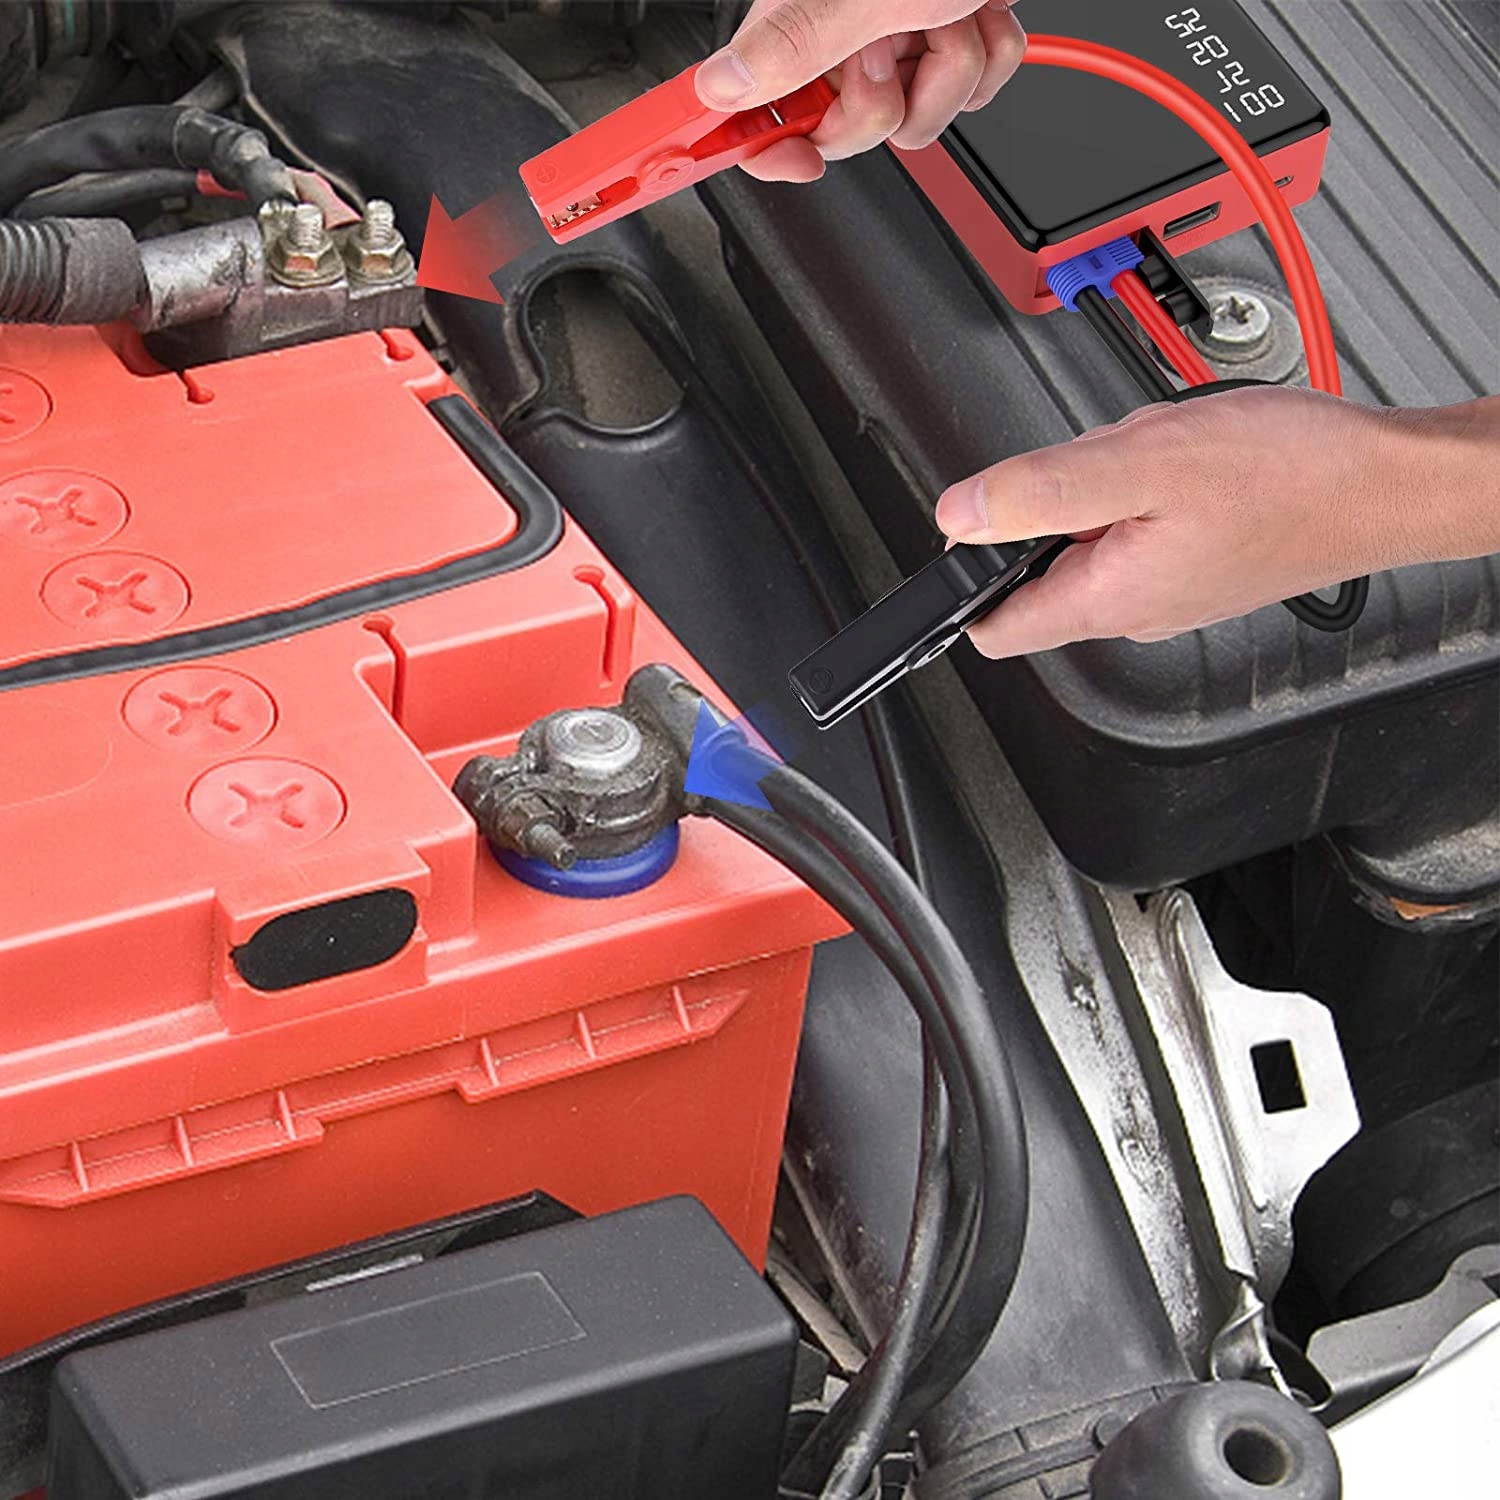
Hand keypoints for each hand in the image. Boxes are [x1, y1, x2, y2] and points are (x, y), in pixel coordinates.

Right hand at [695, 0, 1025, 181]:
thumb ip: (794, 39)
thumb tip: (720, 84)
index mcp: (796, 18)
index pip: (754, 110)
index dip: (766, 147)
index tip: (798, 160)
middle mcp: (840, 35)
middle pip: (847, 133)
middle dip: (889, 101)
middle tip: (891, 44)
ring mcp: (895, 41)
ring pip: (918, 118)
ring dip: (954, 71)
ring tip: (951, 9)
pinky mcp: (944, 40)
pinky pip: (970, 91)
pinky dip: (988, 53)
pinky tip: (980, 10)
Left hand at [932, 386, 1499, 656]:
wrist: (1390, 481)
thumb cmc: (1293, 475)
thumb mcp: (1145, 463)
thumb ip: (1041, 491)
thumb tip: (959, 515)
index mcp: (1108, 599)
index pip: (998, 630)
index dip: (960, 592)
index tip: (948, 555)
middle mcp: (1132, 610)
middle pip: (1039, 570)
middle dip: (1048, 510)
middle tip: (1103, 466)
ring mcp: (1165, 592)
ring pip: (1089, 540)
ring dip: (1100, 492)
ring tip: (1159, 461)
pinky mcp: (1193, 566)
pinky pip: (1134, 526)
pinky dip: (1140, 489)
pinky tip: (1183, 465)